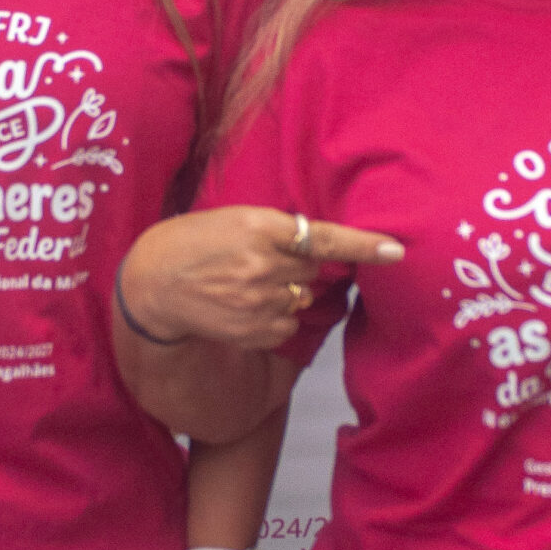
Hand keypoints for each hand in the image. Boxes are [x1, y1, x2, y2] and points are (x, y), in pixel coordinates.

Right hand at [120, 207, 403, 351]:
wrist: (153, 283)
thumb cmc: (195, 242)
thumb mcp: (235, 219)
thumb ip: (279, 230)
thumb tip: (322, 247)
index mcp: (262, 227)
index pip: (325, 237)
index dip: (364, 245)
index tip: (397, 250)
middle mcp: (264, 265)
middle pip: (315, 269)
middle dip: (300, 265)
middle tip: (264, 260)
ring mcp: (260, 301)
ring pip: (302, 298)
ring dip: (286, 292)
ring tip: (245, 284)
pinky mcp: (255, 330)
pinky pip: (287, 326)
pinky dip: (274, 318)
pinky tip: (243, 306)